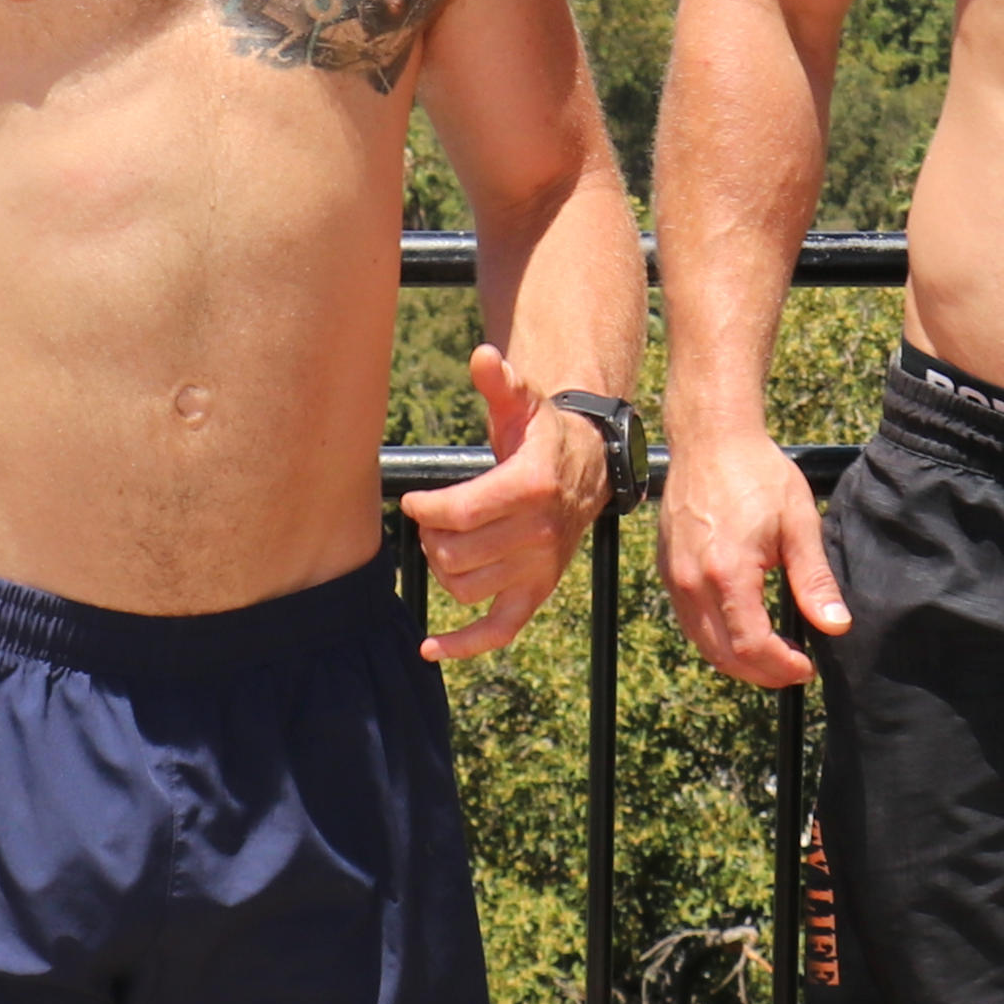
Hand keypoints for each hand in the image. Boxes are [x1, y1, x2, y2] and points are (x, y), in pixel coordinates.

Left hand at [398, 346, 612, 661]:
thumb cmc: (543, 434)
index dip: (424, 509)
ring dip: (441, 568)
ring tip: (442, 544)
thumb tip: (483, 356)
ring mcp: (538, 569)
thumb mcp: (523, 403)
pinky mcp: (536, 593)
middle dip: (430, 536)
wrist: (589, 468)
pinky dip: (464, 645)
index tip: (414, 501)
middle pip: (454, 553)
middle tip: (431, 519)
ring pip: (464, 587)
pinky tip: (431, 648)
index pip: (459, 512)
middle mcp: (538, 534)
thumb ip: (500, 382)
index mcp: (531, 487)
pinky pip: (499, 631)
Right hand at [659, 422, 845, 688]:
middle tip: (794, 668)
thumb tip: (836, 625)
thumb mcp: (799, 525)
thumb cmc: (758, 474)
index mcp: (728, 572)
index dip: (781, 668)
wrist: (712, 439)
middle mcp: (692, 581)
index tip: (806, 667)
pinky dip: (717, 638)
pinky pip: (690, 621)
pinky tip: (744, 629)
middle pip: (724, 655)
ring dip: (738, 660)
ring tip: (774, 654)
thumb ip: (815, 580)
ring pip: (703, 643)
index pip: (751, 647)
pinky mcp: (667, 569)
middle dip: (761, 672)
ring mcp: (674, 577)